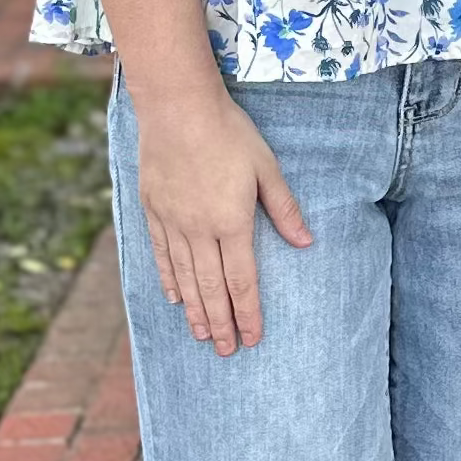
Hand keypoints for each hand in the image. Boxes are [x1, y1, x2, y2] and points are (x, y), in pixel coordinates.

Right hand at [134, 89, 311, 354]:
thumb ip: (284, 208)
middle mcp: (200, 231)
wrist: (178, 108)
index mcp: (232, 223)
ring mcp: (173, 223)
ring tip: (201, 336)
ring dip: (195, 311)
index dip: (248, 314)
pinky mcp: (153, 211)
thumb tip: (307, 242)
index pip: (242, 281)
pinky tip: (174, 298)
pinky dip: (169, 281)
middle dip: (221, 324)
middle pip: (212, 289)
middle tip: (226, 352)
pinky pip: (161, 255)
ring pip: (184, 279)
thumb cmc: (229, 133)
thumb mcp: (266, 167)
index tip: (253, 338)